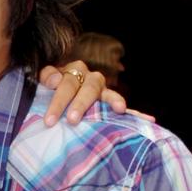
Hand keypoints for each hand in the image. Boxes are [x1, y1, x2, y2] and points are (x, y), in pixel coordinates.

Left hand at [39, 61, 154, 126]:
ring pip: (108, 94)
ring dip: (113, 101)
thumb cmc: (46, 88)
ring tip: (120, 109)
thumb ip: (46, 76)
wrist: (53, 91)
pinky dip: (135, 113)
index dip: (57, 102)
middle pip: (88, 88)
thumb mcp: (41, 80)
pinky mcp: (109, 101)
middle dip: (80, 104)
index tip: (49, 120)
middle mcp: (90, 77)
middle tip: (72, 120)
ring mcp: (102, 90)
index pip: (66, 84)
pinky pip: (122, 106)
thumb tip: (55, 80)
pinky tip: (149, 120)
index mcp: (73, 70)